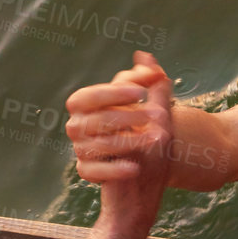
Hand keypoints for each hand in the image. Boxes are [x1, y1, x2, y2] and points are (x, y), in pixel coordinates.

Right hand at [65, 51, 171, 229]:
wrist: (146, 183)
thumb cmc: (150, 143)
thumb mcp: (157, 111)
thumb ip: (153, 84)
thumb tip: (145, 55)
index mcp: (88, 107)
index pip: (89, 95)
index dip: (113, 92)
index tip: (141, 92)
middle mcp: (78, 127)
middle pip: (95, 119)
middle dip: (129, 116)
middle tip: (159, 117)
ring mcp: (81, 150)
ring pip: (98, 143)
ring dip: (129, 141)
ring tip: (157, 140)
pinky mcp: (87, 172)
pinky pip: (94, 169)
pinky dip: (115, 169)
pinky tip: (136, 167)